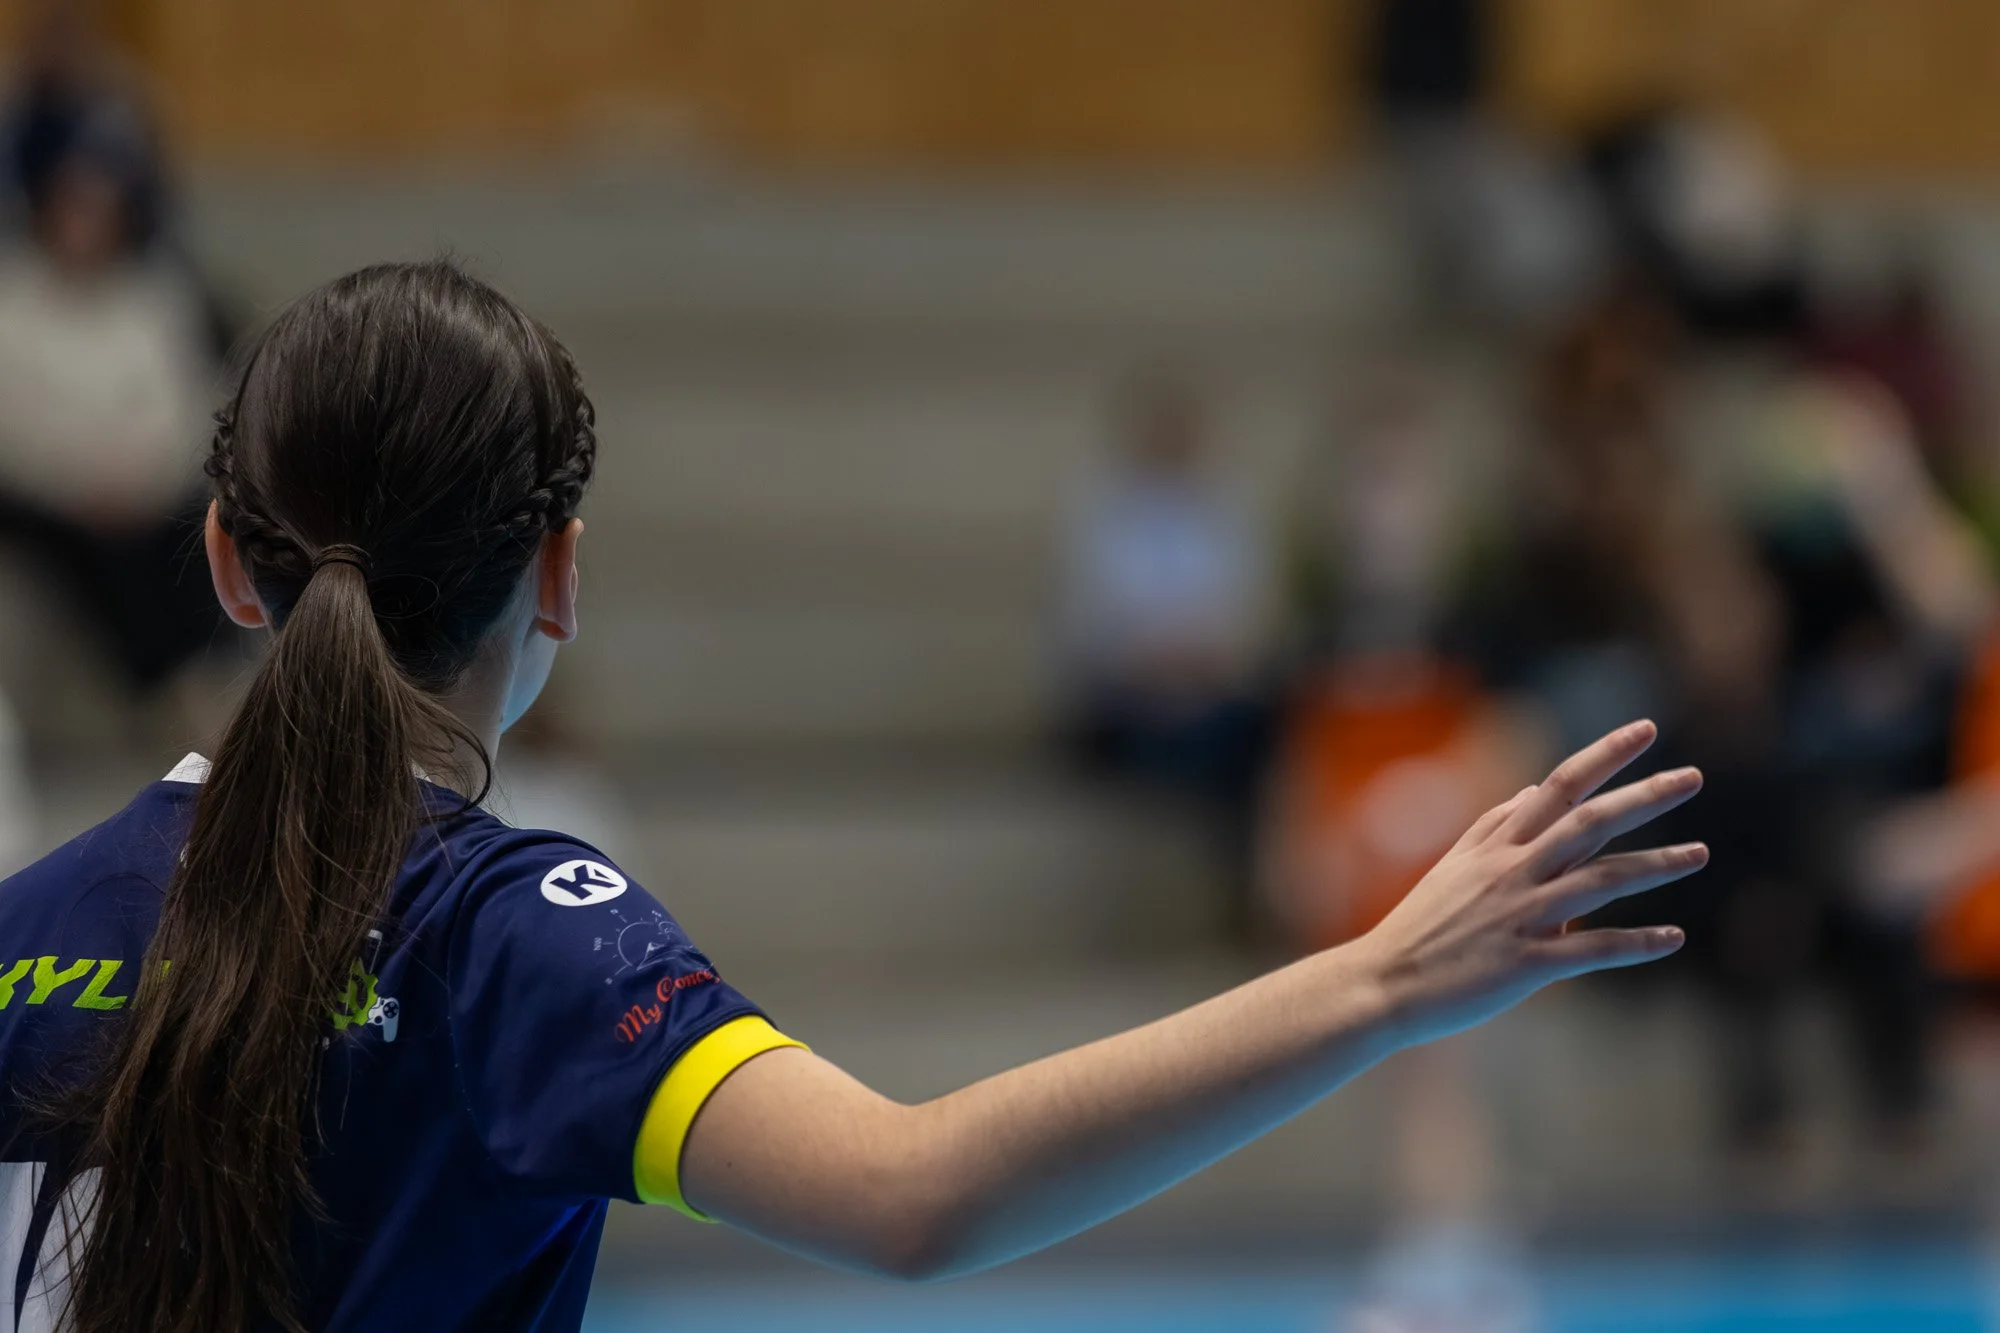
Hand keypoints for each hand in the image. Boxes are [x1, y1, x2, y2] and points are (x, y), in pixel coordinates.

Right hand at [1353, 720, 1704, 1044]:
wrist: (1382, 983)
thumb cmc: (1420, 927)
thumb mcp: (1452, 865)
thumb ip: (1493, 825)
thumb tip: (1531, 789)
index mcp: (1495, 847)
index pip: (1556, 787)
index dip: (1602, 756)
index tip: (1644, 730)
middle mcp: (1511, 872)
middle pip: (1588, 824)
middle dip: (1643, 797)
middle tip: (1693, 778)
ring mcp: (1520, 916)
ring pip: (1599, 882)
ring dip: (1656, 866)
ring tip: (1700, 854)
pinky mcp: (1525, 964)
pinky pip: (1592, 950)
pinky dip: (1636, 943)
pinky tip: (1673, 937)